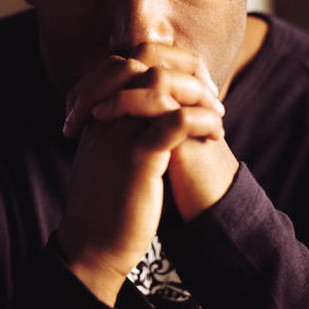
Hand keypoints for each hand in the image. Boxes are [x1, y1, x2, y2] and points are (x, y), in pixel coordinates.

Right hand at [57, 44, 228, 304]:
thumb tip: (145, 111)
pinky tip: (215, 134)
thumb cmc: (104, 201)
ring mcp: (119, 134)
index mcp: (97, 113)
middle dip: (182, 72)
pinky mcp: (137, 158)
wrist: (91, 246)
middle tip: (210, 95)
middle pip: (141, 63)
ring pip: (160, 85)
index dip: (163, 65)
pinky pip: (174, 121)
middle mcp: (105, 115)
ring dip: (197, 94)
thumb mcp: (105, 154)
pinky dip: (201, 119)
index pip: (124, 62)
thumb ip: (118, 127)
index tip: (193, 86)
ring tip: (217, 115)